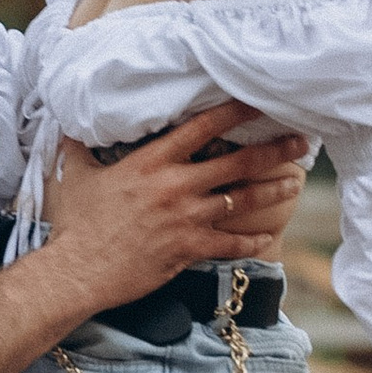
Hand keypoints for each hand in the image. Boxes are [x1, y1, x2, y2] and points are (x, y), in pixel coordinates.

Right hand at [43, 102, 309, 313]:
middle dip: (273, 149)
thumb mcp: (77, 175)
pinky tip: (268, 235)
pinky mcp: (189, 249)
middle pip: (237, 161)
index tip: (258, 102)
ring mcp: (186, 218)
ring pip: (242, 199)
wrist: (78, 271)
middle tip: (300, 141)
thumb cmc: (75, 223)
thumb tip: (72, 125)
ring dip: (273, 189)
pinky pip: (230, 242)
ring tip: (295, 181)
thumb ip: (82, 146)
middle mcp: (176, 185)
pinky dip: (251, 239)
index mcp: (152, 161)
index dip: (234, 111)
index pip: (202, 127)